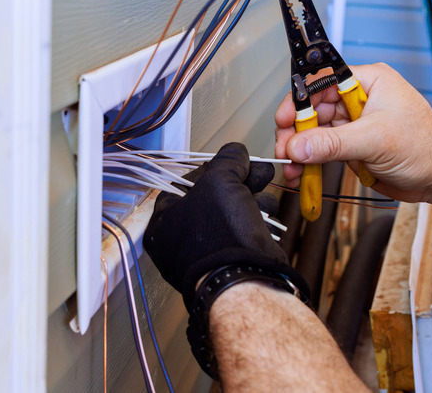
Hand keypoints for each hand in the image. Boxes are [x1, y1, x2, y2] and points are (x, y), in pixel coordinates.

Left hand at [143, 142, 307, 305]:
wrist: (246, 279)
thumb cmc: (220, 234)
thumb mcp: (220, 181)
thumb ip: (228, 160)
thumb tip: (236, 153)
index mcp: (162, 223)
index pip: (185, 184)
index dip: (213, 168)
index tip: (233, 161)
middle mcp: (180, 241)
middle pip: (213, 198)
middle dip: (241, 181)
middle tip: (258, 171)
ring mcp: (206, 254)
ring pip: (232, 214)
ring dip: (253, 198)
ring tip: (265, 192)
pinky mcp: (231, 263)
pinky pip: (244, 233)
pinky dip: (258, 221)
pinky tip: (268, 213)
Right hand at [274, 63, 431, 202]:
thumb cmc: (428, 148)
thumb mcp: (376, 140)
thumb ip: (333, 143)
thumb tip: (300, 145)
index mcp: (369, 82)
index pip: (322, 82)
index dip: (299, 100)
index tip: (285, 119)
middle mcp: (358, 99)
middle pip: (312, 109)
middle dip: (295, 131)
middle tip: (285, 148)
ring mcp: (354, 124)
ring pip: (314, 132)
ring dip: (299, 150)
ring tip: (292, 166)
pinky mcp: (352, 146)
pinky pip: (322, 150)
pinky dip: (309, 162)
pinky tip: (302, 172)